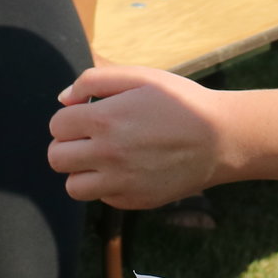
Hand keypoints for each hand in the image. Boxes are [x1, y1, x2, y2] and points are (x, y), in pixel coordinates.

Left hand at [47, 64, 230, 207]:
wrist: (221, 139)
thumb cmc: (180, 102)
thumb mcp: (140, 76)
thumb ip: (94, 80)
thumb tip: (64, 99)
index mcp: (105, 119)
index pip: (57, 125)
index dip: (69, 118)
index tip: (86, 115)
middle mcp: (108, 154)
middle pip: (56, 158)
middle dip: (67, 145)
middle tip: (88, 138)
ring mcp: (122, 182)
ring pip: (73, 186)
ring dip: (80, 171)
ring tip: (101, 158)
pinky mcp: (135, 201)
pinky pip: (102, 198)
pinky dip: (107, 186)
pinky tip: (127, 169)